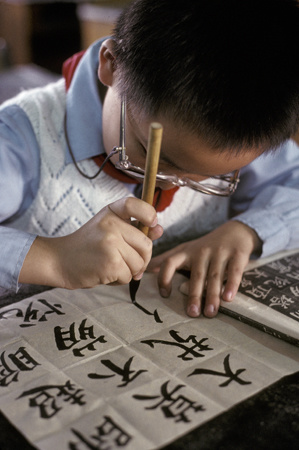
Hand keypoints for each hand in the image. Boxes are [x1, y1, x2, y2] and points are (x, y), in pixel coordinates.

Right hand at [19, 197, 162, 288]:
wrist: (60, 261)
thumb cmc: (87, 246)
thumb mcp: (109, 230)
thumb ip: (134, 229)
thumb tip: (159, 229)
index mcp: (110, 212)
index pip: (134, 204)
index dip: (148, 213)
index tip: (152, 224)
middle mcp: (111, 224)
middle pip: (146, 244)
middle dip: (142, 258)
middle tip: (127, 261)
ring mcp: (111, 243)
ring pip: (139, 263)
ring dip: (129, 271)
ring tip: (111, 266)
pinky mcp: (111, 263)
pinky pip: (129, 276)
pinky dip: (120, 279)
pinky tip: (105, 273)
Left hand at [148, 221, 261, 317]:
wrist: (236, 232)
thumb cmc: (205, 246)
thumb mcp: (185, 250)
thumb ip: (166, 260)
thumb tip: (144, 272)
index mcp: (186, 252)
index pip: (170, 262)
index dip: (165, 277)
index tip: (165, 295)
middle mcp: (202, 252)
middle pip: (197, 274)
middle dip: (194, 294)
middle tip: (192, 313)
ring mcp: (220, 252)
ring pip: (214, 276)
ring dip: (212, 295)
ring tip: (210, 313)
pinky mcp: (237, 254)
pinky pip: (234, 271)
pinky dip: (231, 284)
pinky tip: (228, 298)